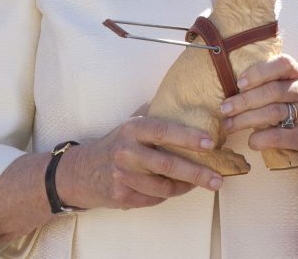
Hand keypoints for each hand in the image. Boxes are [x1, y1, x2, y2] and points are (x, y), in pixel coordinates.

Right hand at [60, 117, 220, 210]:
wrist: (79, 172)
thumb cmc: (114, 144)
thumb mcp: (130, 124)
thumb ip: (155, 113)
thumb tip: (187, 99)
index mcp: (132, 130)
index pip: (163, 131)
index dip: (188, 137)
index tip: (210, 143)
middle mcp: (127, 152)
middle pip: (168, 165)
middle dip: (197, 173)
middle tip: (218, 178)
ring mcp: (123, 177)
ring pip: (164, 187)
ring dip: (187, 186)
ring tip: (205, 183)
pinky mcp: (122, 196)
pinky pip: (154, 199)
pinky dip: (169, 195)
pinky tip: (179, 188)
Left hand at [221, 54, 297, 176]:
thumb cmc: (295, 111)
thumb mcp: (287, 91)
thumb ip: (267, 84)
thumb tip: (229, 88)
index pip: (283, 63)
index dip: (260, 71)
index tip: (239, 82)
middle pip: (272, 91)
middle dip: (244, 100)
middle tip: (225, 108)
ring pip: (273, 113)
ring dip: (246, 119)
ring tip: (228, 125)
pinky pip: (278, 136)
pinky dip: (260, 138)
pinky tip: (251, 141)